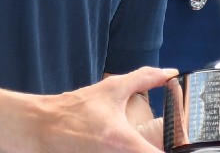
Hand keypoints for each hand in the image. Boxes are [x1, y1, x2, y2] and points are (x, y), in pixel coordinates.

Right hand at [26, 67, 177, 152]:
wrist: (40, 127)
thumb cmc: (74, 109)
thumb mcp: (111, 89)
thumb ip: (144, 78)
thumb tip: (168, 74)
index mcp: (122, 141)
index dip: (173, 151)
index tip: (179, 144)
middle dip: (156, 151)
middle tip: (161, 143)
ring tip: (142, 144)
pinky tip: (124, 148)